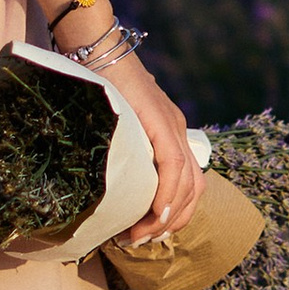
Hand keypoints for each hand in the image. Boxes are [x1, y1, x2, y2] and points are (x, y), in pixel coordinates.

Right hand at [103, 46, 203, 243]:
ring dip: (167, 216)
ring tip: (141, 236)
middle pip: (194, 188)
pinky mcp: (161, 121)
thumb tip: (102, 181)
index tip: (151, 233)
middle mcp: (177, 129)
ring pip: (187, 183)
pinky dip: (168, 195)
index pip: (188, 181)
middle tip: (144, 241)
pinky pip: (173, 167)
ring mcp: (172, 125)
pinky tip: (155, 214)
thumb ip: (118, 145)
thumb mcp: (112, 123)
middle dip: (173, 222)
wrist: (96, 48)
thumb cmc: (94, 84)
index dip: (176, 212)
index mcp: (169, 130)